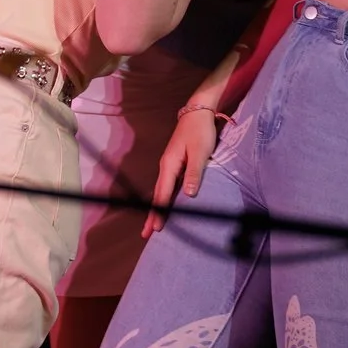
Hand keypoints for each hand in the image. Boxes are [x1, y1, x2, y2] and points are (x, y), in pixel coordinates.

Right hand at [145, 105, 222, 236]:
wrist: (197, 113)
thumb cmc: (200, 132)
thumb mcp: (200, 153)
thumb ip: (194, 174)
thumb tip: (188, 195)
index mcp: (169, 165)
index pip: (163, 194)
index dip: (160, 212)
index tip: (156, 228)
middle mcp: (166, 167)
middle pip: (158, 195)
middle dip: (153, 214)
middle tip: (147, 234)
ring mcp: (169, 165)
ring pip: (161, 191)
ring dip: (158, 208)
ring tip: (154, 224)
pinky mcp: (175, 164)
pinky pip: (167, 186)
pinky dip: (164, 198)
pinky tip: (166, 205)